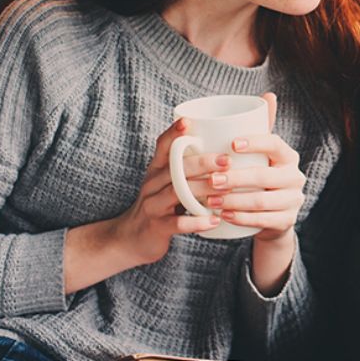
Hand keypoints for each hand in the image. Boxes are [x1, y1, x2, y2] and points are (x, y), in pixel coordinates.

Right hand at [111, 117, 228, 264]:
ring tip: (227, 189)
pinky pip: (177, 223)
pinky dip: (197, 222)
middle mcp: (152, 184)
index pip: (162, 147)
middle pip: (175, 169)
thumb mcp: (168, 183)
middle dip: (202, 163)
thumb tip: (223, 149)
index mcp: (156, 170)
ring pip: (177, 193)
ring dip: (203, 189)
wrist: (132, 238)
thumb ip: (187, 168)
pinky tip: (215, 220)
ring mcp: (153, 205)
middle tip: (227, 160)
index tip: (187, 122)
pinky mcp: (157, 227)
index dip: (173, 133)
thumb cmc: (161, 205)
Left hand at [201, 93, 306, 242]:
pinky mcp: (286, 221)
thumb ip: (261, 127)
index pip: (274, 144)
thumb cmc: (261, 176)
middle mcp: (295, 177)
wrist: (273, 215)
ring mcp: (293, 201)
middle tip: (211, 179)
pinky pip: (264, 221)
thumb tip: (268, 94)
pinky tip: (225, 215)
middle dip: (236, 178)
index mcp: (288, 156)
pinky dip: (242, 218)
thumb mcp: (262, 153)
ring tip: (210, 200)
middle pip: (265, 176)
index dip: (254, 143)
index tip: (231, 144)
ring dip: (234, 200)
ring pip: (263, 201)